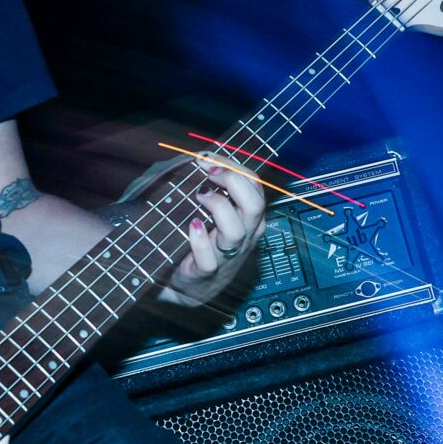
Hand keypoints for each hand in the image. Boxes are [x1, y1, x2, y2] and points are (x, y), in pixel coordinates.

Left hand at [160, 158, 266, 307]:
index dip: (233, 167)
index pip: (254, 185)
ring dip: (218, 206)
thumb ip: (212, 187)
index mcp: (249, 217)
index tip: (208, 158)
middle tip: (208, 171)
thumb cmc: (202, 242)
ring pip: (236, 231)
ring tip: (199, 195)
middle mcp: (244, 235)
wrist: (188, 286)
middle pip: (254, 205)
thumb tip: (200, 157)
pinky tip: (192, 226)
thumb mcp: (214, 213)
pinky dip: (200, 241)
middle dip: (233, 181)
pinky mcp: (206, 273)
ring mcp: (227, 255)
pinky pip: (208, 259)